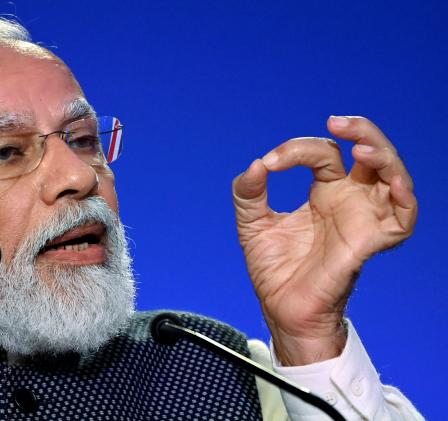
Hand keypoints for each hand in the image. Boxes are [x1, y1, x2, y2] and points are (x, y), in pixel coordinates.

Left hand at [232, 116, 416, 365]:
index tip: (269, 163)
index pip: (323, 154)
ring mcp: (362, 219)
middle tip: (337, 121)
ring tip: (361, 146)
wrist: (281, 309)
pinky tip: (391, 182)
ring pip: (393, 176)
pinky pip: (402, 218)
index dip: (296, 150)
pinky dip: (403, 197)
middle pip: (371, 154)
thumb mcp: (253, 223)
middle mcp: (349, 200)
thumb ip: (248, 193)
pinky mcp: (369, 241)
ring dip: (384, 156)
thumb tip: (256, 164)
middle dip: (361, 130)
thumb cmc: (275, 269)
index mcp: (325, 192)